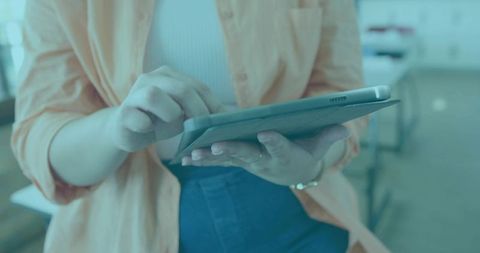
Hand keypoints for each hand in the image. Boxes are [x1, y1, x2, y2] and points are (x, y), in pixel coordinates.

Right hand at [108, 66, 226, 151]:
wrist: (127, 131)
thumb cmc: (159, 120)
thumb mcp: (182, 114)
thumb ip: (198, 110)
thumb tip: (226, 117)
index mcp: (169, 75)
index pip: (197, 86)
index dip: (212, 104)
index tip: (222, 121)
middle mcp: (151, 78)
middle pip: (181, 89)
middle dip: (197, 110)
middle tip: (203, 128)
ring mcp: (135, 94)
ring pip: (154, 95)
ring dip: (170, 113)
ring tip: (170, 122)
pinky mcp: (123, 113)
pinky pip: (138, 118)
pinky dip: (146, 126)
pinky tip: (147, 128)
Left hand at [182, 125, 349, 185]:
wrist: (293, 172)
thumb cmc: (306, 152)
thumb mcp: (319, 146)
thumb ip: (329, 137)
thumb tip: (345, 128)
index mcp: (286, 155)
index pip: (281, 148)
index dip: (275, 142)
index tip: (267, 133)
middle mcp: (265, 160)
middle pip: (248, 155)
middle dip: (232, 150)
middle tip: (216, 146)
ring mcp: (249, 162)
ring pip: (229, 159)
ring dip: (211, 157)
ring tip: (193, 154)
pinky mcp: (239, 161)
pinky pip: (220, 161)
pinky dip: (203, 161)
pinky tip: (185, 158)